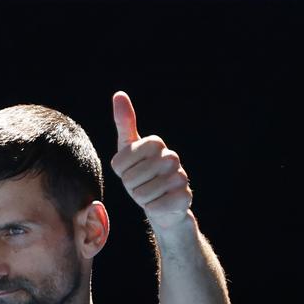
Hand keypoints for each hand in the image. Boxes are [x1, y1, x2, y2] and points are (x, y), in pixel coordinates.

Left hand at [111, 91, 192, 234]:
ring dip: (143, 199)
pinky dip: (153, 209)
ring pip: (142, 194)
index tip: (132, 171)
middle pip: (130, 179)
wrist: (164, 205)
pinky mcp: (184, 197)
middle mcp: (171, 156)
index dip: (122, 172)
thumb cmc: (143, 175)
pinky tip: (161, 204)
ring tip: (152, 194)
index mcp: (155, 143)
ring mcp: (181, 177)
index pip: (120, 161)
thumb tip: (119, 94)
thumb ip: (124, 123)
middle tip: (142, 185)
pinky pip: (155, 206)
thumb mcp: (130, 150)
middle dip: (132, 187)